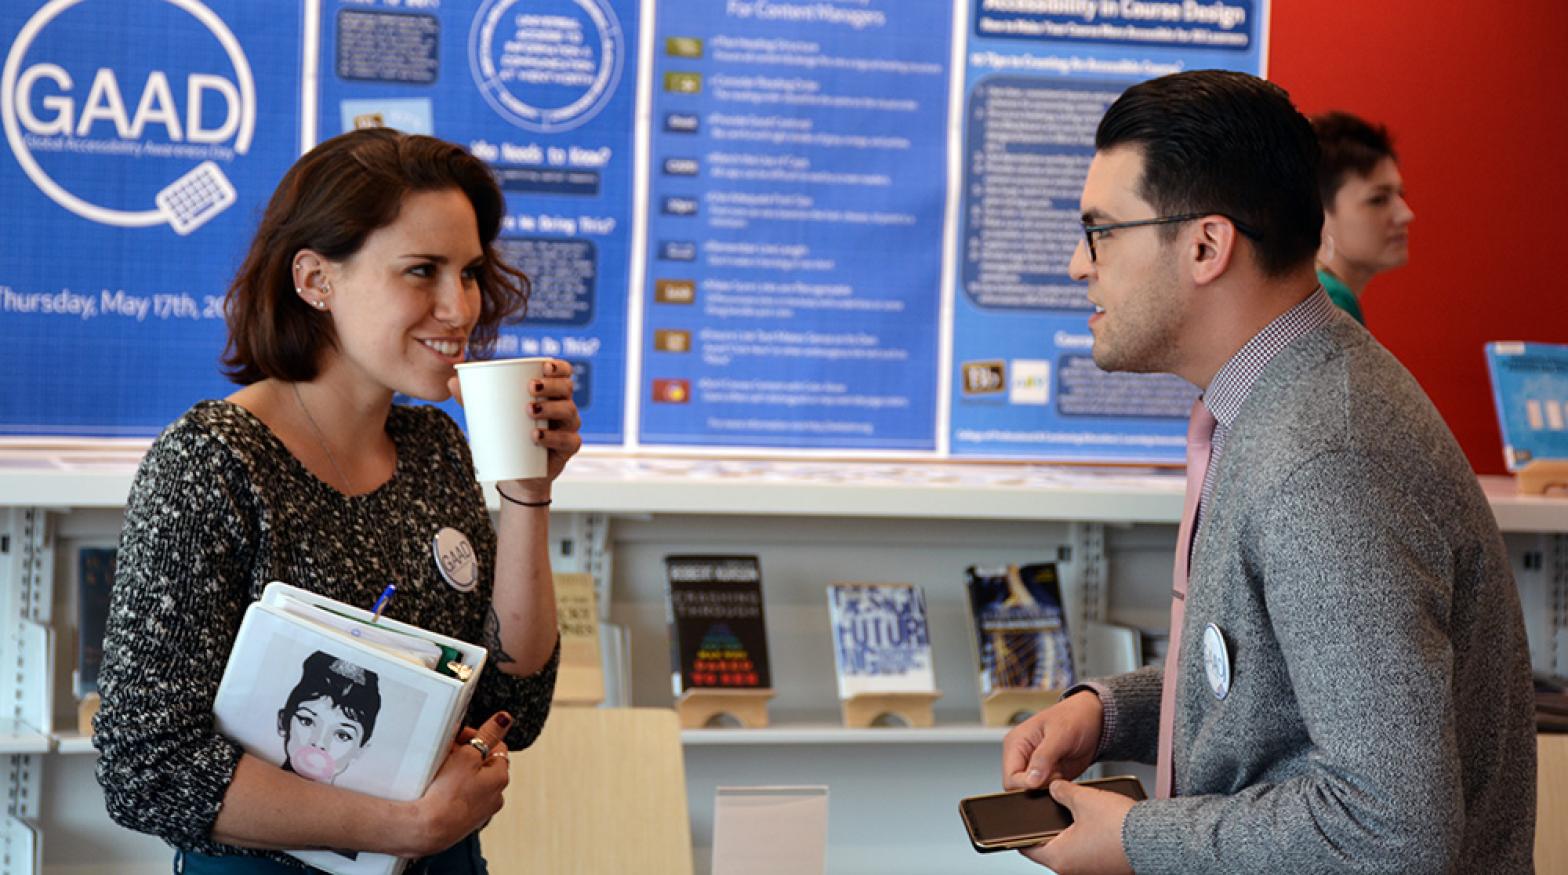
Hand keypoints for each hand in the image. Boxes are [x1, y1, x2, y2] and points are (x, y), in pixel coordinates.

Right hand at [404, 711, 512, 857]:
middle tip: (448, 751)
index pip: (496, 746)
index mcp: (501, 777)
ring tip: (442, 767)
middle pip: (485, 764)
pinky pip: (464, 797)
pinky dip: (455, 789)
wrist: (428, 829)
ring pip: (473, 781)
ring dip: (461, 771)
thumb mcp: (468, 755)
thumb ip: (487, 735)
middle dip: (468, 754)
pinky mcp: (466, 821)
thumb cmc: (448, 793)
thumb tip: (505, 718)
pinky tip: (440, 787)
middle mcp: (496, 796)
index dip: (478, 737)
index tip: (460, 736)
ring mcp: (482, 810)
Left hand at [447, 358, 581, 496]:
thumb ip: (474, 399)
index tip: (543, 367)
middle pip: (566, 389)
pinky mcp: (568, 449)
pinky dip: (554, 438)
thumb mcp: (492, 416)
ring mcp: (568, 428)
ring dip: (551, 409)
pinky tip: (538, 436)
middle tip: (530, 389)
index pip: (563, 373)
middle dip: (551, 386)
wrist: (518, 473)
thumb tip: (452, 382)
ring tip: (529, 411)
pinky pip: (569, 441)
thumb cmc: (508, 435)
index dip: (558, 367)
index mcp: (551, 392)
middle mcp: (564, 406)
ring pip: (569, 412)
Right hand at [1002, 690, 1103, 789]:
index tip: (1045, 779)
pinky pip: (1046, 791)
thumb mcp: (1060, 734)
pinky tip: (1064, 774)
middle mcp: (1022, 756)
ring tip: (1061, 770)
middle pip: (1019, 787)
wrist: (1094, 720)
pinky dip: (1057, 788)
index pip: (1010, 777)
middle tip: (1056, 772)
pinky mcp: (1047, 775)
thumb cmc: (1075, 717)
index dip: (1026, 784)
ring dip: (1049, 787)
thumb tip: (1031, 780)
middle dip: (1039, 786)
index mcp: (1016, 743)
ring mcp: (1035, 767)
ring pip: (1033, 791)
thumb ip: (1043, 757)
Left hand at [1020, 780, 1134, 873]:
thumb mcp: (1084, 799)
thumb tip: (1054, 788)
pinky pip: (1088, 852)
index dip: (1023, 829)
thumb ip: (1062, 792)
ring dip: (1071, 831)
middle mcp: (1072, 870)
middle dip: (1051, 825)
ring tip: (1078, 810)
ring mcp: (1090, 871)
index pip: (1027, 846)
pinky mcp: (1105, 867)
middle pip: (1050, 846)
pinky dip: (1087, 837)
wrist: (1156, 839)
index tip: (1021, 818)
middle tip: (1053, 806)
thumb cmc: (1121, 827)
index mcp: (1059, 858)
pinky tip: (1095, 821)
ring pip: (1070, 848)